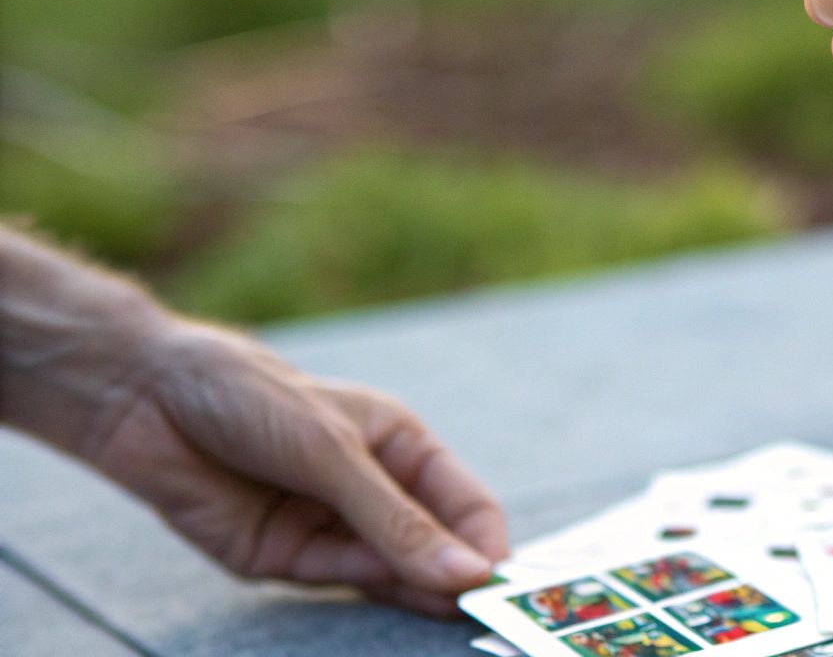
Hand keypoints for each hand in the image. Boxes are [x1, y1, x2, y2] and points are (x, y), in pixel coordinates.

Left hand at [69, 319, 507, 614]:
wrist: (147, 403)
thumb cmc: (252, 400)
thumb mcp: (335, 453)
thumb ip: (397, 521)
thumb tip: (468, 572)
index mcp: (398, 445)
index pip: (463, 503)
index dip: (484, 541)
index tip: (500, 579)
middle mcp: (370, 489)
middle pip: (432, 544)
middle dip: (459, 575)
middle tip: (487, 612)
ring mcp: (328, 525)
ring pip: (391, 571)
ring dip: (422, 593)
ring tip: (458, 617)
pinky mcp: (285, 556)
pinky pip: (340, 582)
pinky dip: (375, 595)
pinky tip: (409, 603)